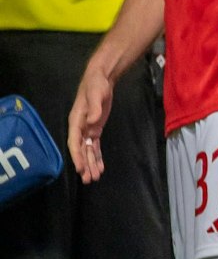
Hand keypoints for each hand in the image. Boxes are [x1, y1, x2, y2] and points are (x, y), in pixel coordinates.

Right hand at [68, 66, 114, 183]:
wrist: (101, 79)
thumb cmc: (95, 85)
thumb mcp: (96, 94)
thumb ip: (94, 108)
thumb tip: (92, 122)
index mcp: (76, 121)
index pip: (75, 142)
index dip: (77, 156)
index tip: (80, 168)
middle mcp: (80, 128)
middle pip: (81, 150)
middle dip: (85, 164)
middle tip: (89, 179)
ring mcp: (87, 129)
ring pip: (88, 150)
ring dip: (91, 164)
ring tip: (95, 178)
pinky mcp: (95, 129)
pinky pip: (95, 146)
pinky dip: (97, 156)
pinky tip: (100, 167)